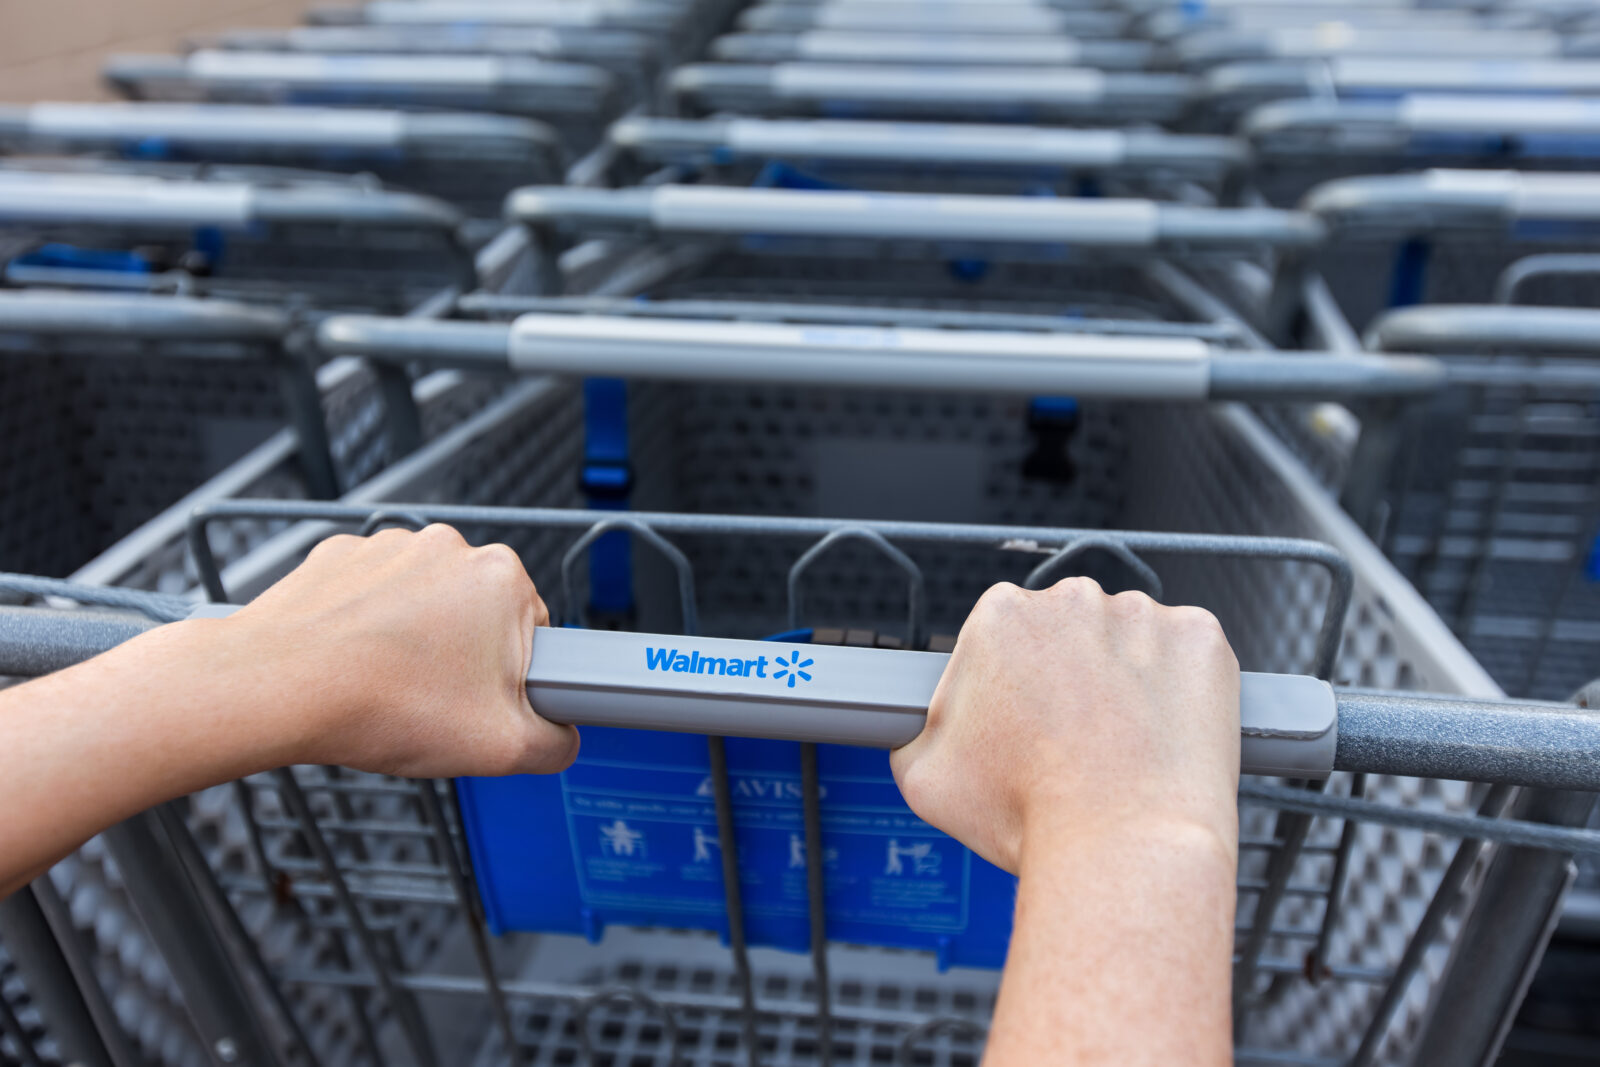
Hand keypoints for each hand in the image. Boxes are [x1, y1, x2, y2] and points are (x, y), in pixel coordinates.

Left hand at [206, 524, 578, 777]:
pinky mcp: (339, 557)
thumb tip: (561, 738)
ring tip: (385, 691)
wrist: (274, 688)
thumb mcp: (502, 749)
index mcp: (503, 578)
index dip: (513, 681)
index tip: (482, 707)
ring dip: (413, 642)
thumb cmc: (383, 705)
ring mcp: (389, 547)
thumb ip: (556, 744)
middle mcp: (450, 547)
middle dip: (463, 660)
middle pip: (478, 616)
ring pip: (422, 605)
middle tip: (432, 706)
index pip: (535, 633)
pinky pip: (370, 595)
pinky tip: (350, 666)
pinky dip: (364, 627)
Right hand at [891, 578, 1239, 874]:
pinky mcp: (1201, 640)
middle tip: (1073, 741)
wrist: (1122, 848)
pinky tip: (1162, 735)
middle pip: (1068, 632)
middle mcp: (1072, 599)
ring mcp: (1144, 615)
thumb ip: (919, 727)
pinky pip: (1186, 656)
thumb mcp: (923, 777)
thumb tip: (926, 722)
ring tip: (1122, 746)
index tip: (1025, 725)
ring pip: (1129, 642)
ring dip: (1124, 680)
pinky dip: (1179, 688)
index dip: (1011, 686)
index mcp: (1000, 616)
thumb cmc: (1026, 815)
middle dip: (1069, 676)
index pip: (1004, 639)